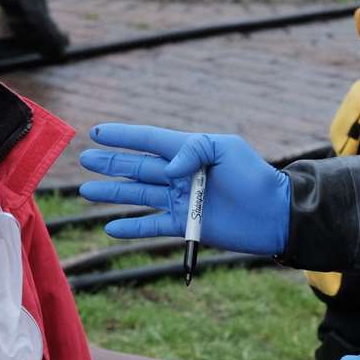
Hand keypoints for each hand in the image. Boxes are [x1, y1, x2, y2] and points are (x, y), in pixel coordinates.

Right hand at [78, 124, 290, 255]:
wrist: (274, 214)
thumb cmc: (254, 177)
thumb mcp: (226, 149)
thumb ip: (192, 150)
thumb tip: (167, 170)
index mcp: (189, 151)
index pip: (148, 140)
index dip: (123, 136)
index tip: (97, 132)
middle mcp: (180, 174)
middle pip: (137, 167)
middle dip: (110, 163)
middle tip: (85, 160)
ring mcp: (181, 200)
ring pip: (138, 195)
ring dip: (112, 193)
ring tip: (87, 191)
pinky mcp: (185, 225)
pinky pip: (151, 225)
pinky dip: (131, 227)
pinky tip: (110, 227)